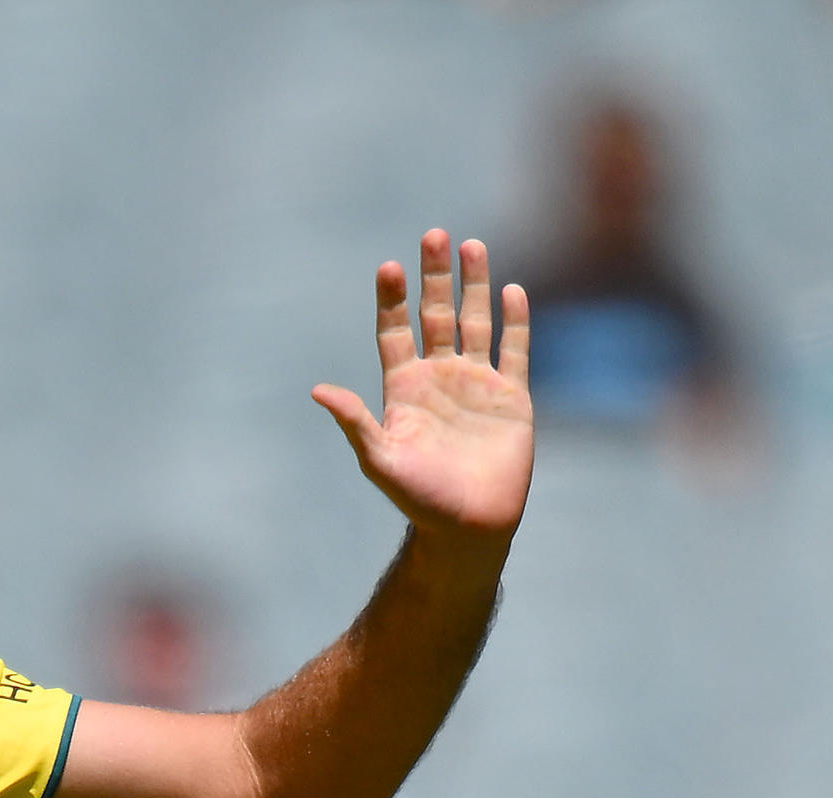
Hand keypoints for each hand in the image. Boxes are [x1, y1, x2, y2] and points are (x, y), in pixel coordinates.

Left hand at [312, 231, 532, 555]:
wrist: (469, 527)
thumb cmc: (420, 500)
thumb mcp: (380, 460)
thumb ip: (355, 422)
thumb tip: (318, 391)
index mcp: (405, 389)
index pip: (396, 332)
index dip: (392, 300)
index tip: (389, 267)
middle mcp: (440, 378)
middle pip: (435, 315)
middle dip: (434, 277)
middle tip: (433, 235)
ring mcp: (477, 384)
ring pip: (475, 322)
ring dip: (473, 285)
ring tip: (471, 246)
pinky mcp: (512, 397)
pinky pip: (514, 350)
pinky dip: (515, 321)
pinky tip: (512, 290)